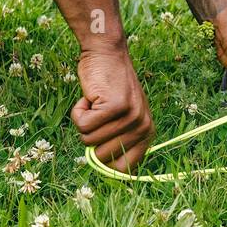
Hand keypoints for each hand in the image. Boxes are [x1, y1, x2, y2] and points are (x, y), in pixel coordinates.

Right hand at [71, 46, 154, 172]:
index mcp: (147, 133)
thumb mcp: (122, 117)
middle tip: (99, 113)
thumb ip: (117, 141)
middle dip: (91, 136)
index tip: (98, 147)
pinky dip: (78, 111)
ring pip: (88, 140)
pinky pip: (82, 125)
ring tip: (96, 102)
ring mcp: (130, 117)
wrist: (107, 53)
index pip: (124, 169)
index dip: (105, 163)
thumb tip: (104, 172)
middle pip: (101, 157)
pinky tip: (90, 96)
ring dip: (84, 121)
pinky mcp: (114, 107)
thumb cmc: (109, 87)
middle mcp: (143, 126)